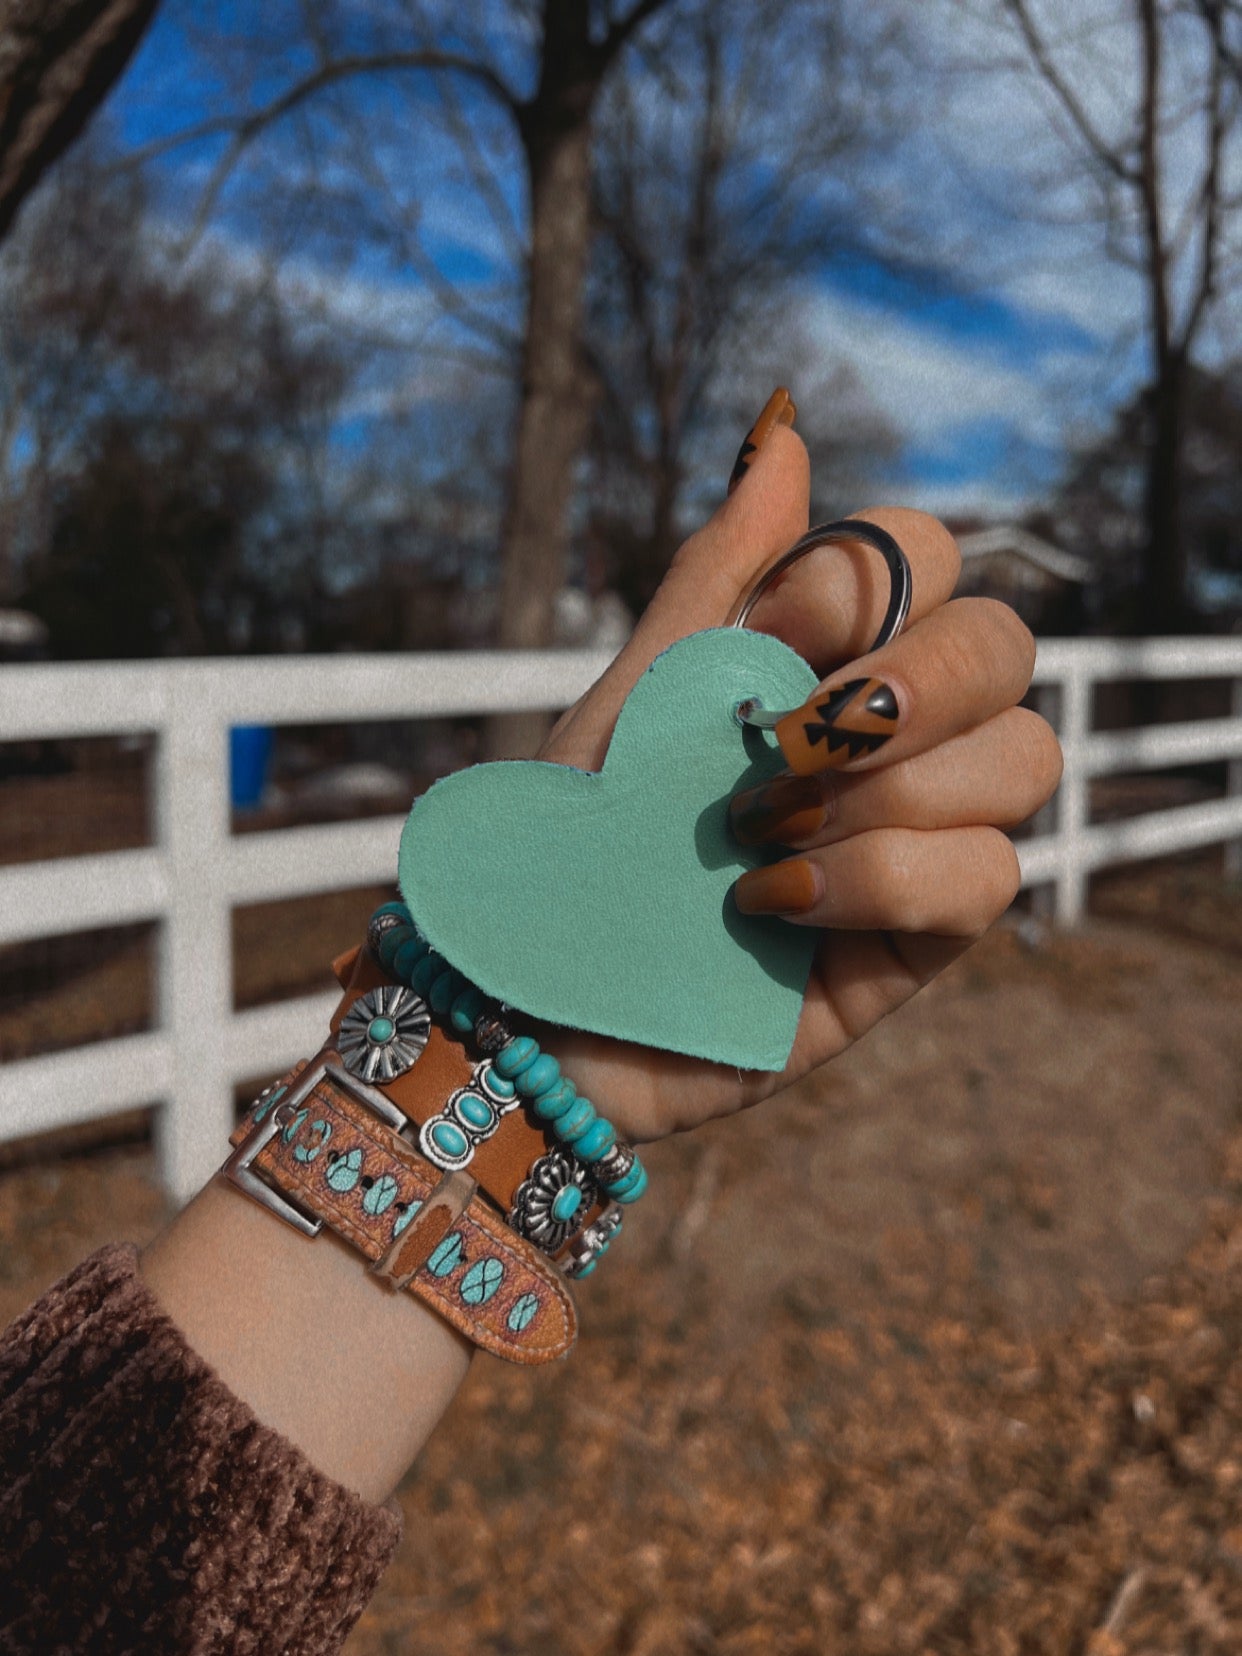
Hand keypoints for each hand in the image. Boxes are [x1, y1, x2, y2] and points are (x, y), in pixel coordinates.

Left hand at [535, 413, 1061, 1143]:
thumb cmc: (572, 839)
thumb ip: (720, 575)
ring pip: (1023, 760)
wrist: (530, 997)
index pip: (929, 558)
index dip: (871, 581)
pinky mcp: (919, 939)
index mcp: (821, 661)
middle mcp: (887, 739)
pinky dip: (880, 880)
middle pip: (1006, 647)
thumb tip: (785, 428)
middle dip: (910, 684)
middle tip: (786, 744)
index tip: (771, 638)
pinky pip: (986, 877)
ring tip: (759, 837)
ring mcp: (914, 836)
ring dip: (885, 793)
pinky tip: (774, 904)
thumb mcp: (634, 696)